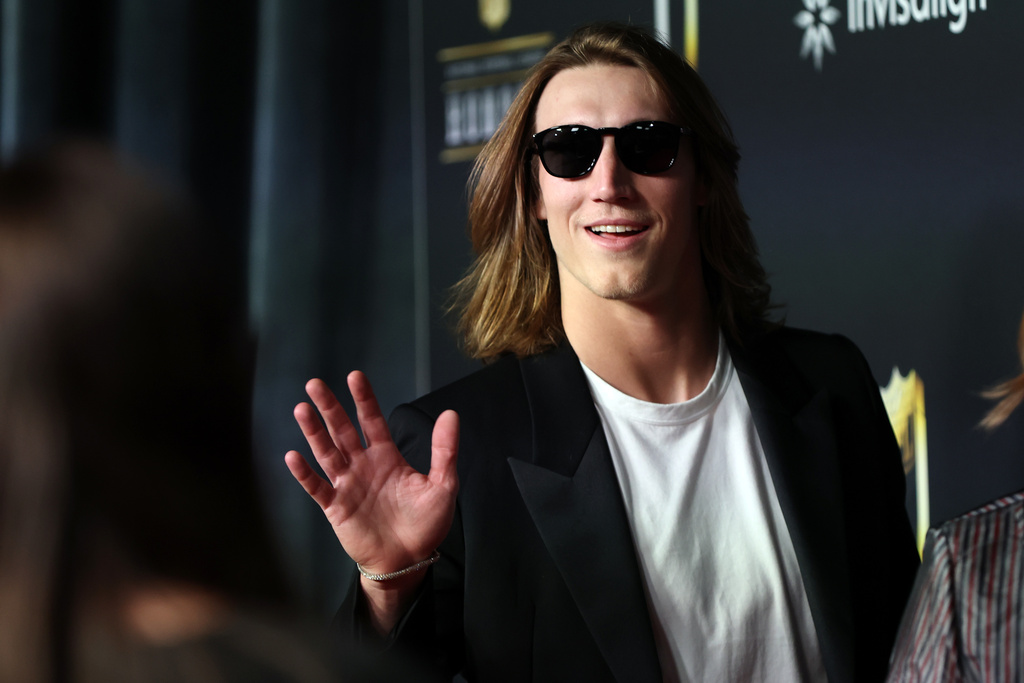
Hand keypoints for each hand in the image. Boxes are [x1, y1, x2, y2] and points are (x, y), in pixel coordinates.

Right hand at [284, 371, 459, 578]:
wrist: (408, 560)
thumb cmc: (425, 524)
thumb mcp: (443, 485)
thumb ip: (444, 450)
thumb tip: (451, 413)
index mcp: (386, 457)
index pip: (372, 421)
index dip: (364, 399)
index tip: (355, 376)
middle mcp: (363, 466)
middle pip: (343, 430)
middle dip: (330, 407)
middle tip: (316, 384)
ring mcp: (347, 485)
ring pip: (326, 453)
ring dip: (314, 432)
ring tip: (302, 410)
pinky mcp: (336, 507)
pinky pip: (317, 487)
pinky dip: (305, 473)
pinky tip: (294, 456)